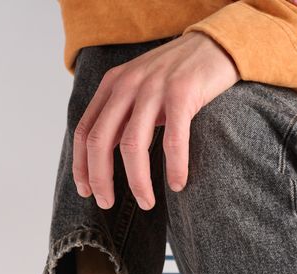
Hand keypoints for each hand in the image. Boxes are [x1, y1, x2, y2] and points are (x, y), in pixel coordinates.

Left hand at [73, 33, 239, 210]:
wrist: (215, 45)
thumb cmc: (177, 76)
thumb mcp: (140, 89)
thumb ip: (121, 116)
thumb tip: (105, 159)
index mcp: (112, 86)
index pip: (85, 131)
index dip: (81, 166)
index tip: (86, 191)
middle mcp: (127, 84)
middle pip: (101, 141)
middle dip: (101, 179)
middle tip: (107, 204)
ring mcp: (153, 87)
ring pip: (132, 145)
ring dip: (137, 182)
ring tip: (146, 203)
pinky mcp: (182, 92)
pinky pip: (173, 140)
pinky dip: (175, 167)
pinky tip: (177, 184)